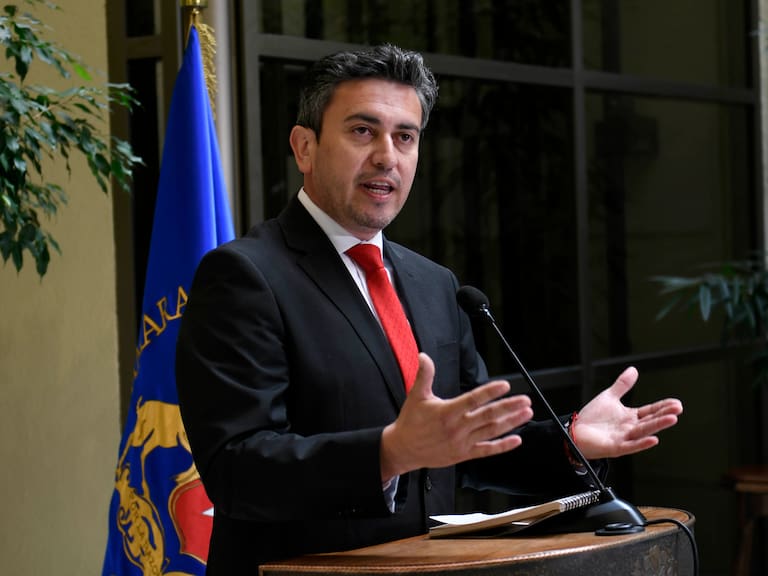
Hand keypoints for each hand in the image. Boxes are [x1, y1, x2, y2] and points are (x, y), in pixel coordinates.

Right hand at [380, 353, 532, 480]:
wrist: (403, 449)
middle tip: (525, 400)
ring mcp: (462, 442)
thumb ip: (424, 375)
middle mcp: (457, 427)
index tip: (505, 385)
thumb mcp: (416, 396)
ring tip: (526, 414)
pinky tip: (516, 440)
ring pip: (491, 431)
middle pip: (488, 416)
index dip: (490, 392)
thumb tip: (424, 356)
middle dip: (509, 407)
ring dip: (511, 423)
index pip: (472, 399)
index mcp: (446, 412)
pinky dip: (503, 446)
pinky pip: (486, 450)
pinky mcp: (463, 454)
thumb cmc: (411, 422)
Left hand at [573, 367, 682, 459]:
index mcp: (630, 417)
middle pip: (650, 420)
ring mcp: (624, 438)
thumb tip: (633, 370)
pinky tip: (653, 439)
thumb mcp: (609, 397)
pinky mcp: (615, 447)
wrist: (575, 432)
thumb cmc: (592, 418)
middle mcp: (630, 428)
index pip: (650, 410)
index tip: (676, 403)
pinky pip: (631, 446)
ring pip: (644, 431)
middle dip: (664, 414)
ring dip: (658, 426)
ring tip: (672, 419)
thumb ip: (622, 385)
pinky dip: (642, 443)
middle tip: (678, 408)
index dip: (663, 406)